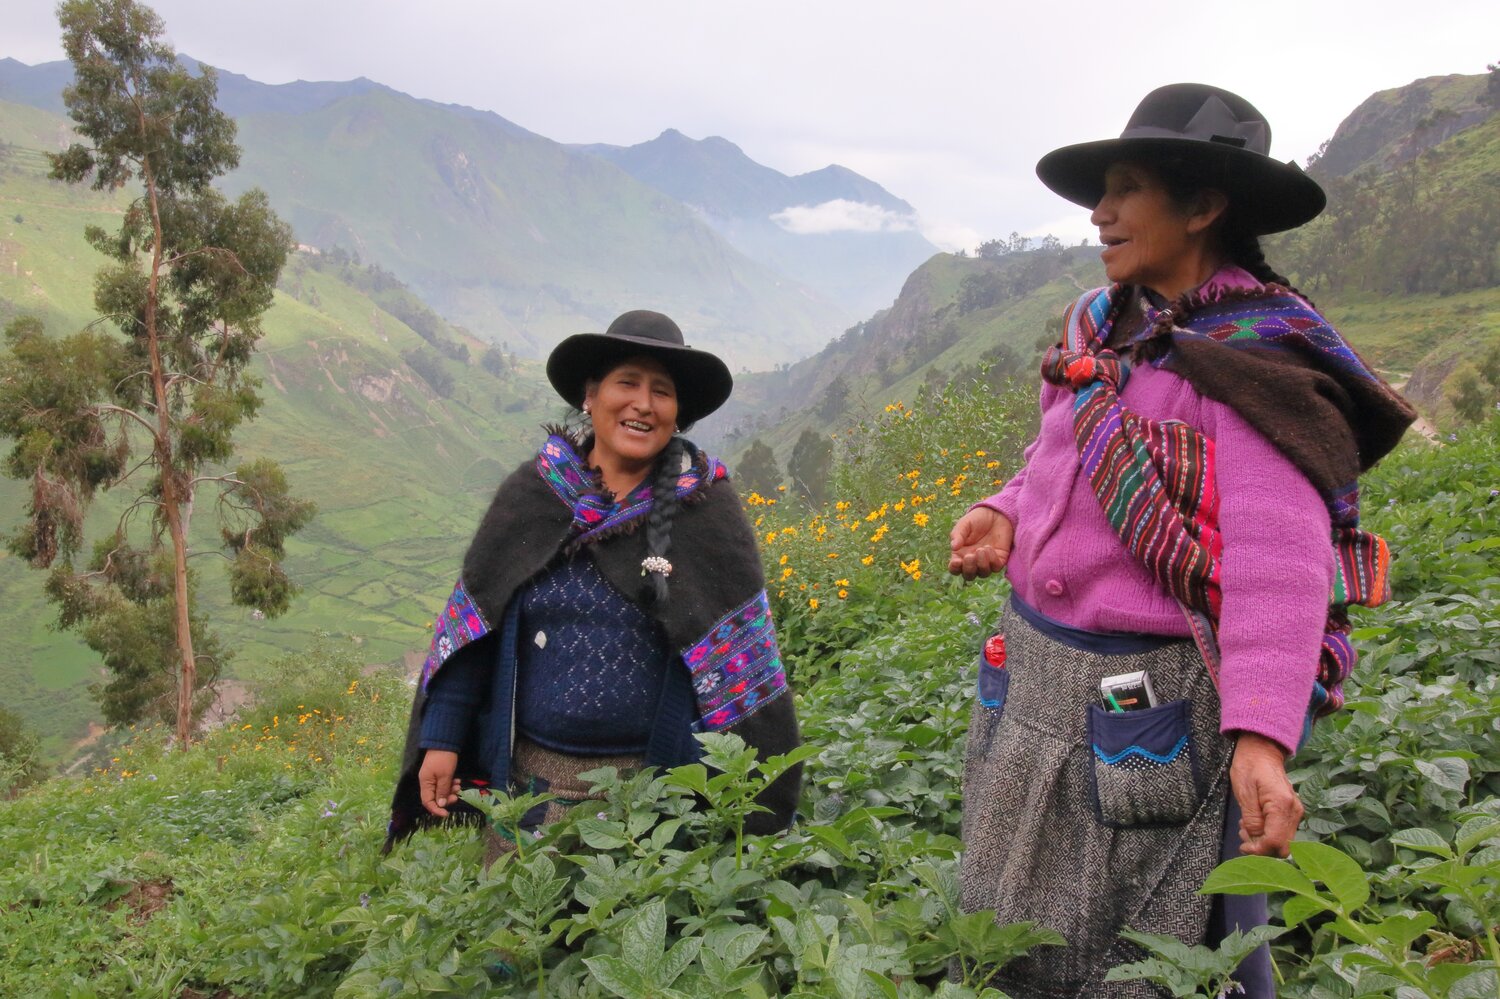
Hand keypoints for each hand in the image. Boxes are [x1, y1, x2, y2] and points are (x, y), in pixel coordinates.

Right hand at [418, 749, 461, 817]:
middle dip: (446, 799)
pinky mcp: (438, 773)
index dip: (436, 809)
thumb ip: (442, 791)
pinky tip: (457, 781)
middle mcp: (426, 781)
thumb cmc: (444, 759)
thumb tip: (440, 805)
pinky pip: (443, 783)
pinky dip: (450, 784)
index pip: (427, 802)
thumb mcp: (445, 776)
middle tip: (457, 796)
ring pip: (440, 791)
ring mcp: (432, 777)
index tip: (446, 813)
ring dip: (450, 791)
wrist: (445, 742)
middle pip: (434, 797)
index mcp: (425, 783)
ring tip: (459, 786)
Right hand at [948, 506, 1013, 580]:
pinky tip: (990, 548)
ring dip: (981, 564)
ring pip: (983, 574)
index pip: (955, 569)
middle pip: (969, 575)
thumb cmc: (977, 519)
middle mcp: (973, 561)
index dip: (954, 569)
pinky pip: (996, 567)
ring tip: (982, 549)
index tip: (957, 561)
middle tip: (970, 555)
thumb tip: (953, 547)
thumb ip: (958, 534)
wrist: (996, 513)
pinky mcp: (1000, 559)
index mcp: (961, 555)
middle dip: (969, 568)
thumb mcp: (965, 524)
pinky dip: (992, 560)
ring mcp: (987, 562)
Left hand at [1230, 732, 1302, 856]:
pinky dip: (1268, 833)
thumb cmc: (1249, 768)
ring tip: (1245, 827)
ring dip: (1263, 841)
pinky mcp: (1291, 812)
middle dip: (1262, 848)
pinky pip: (1282, 832)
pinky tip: (1253, 824)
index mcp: (1282, 805)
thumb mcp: (1244, 793)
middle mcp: (1294, 811)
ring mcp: (1295, 812)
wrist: (1261, 752)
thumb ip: (1252, 819)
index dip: (1259, 851)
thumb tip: (1256, 840)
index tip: (1243, 847)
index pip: (1276, 841)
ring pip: (1283, 841)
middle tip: (1243, 837)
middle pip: (1283, 846)